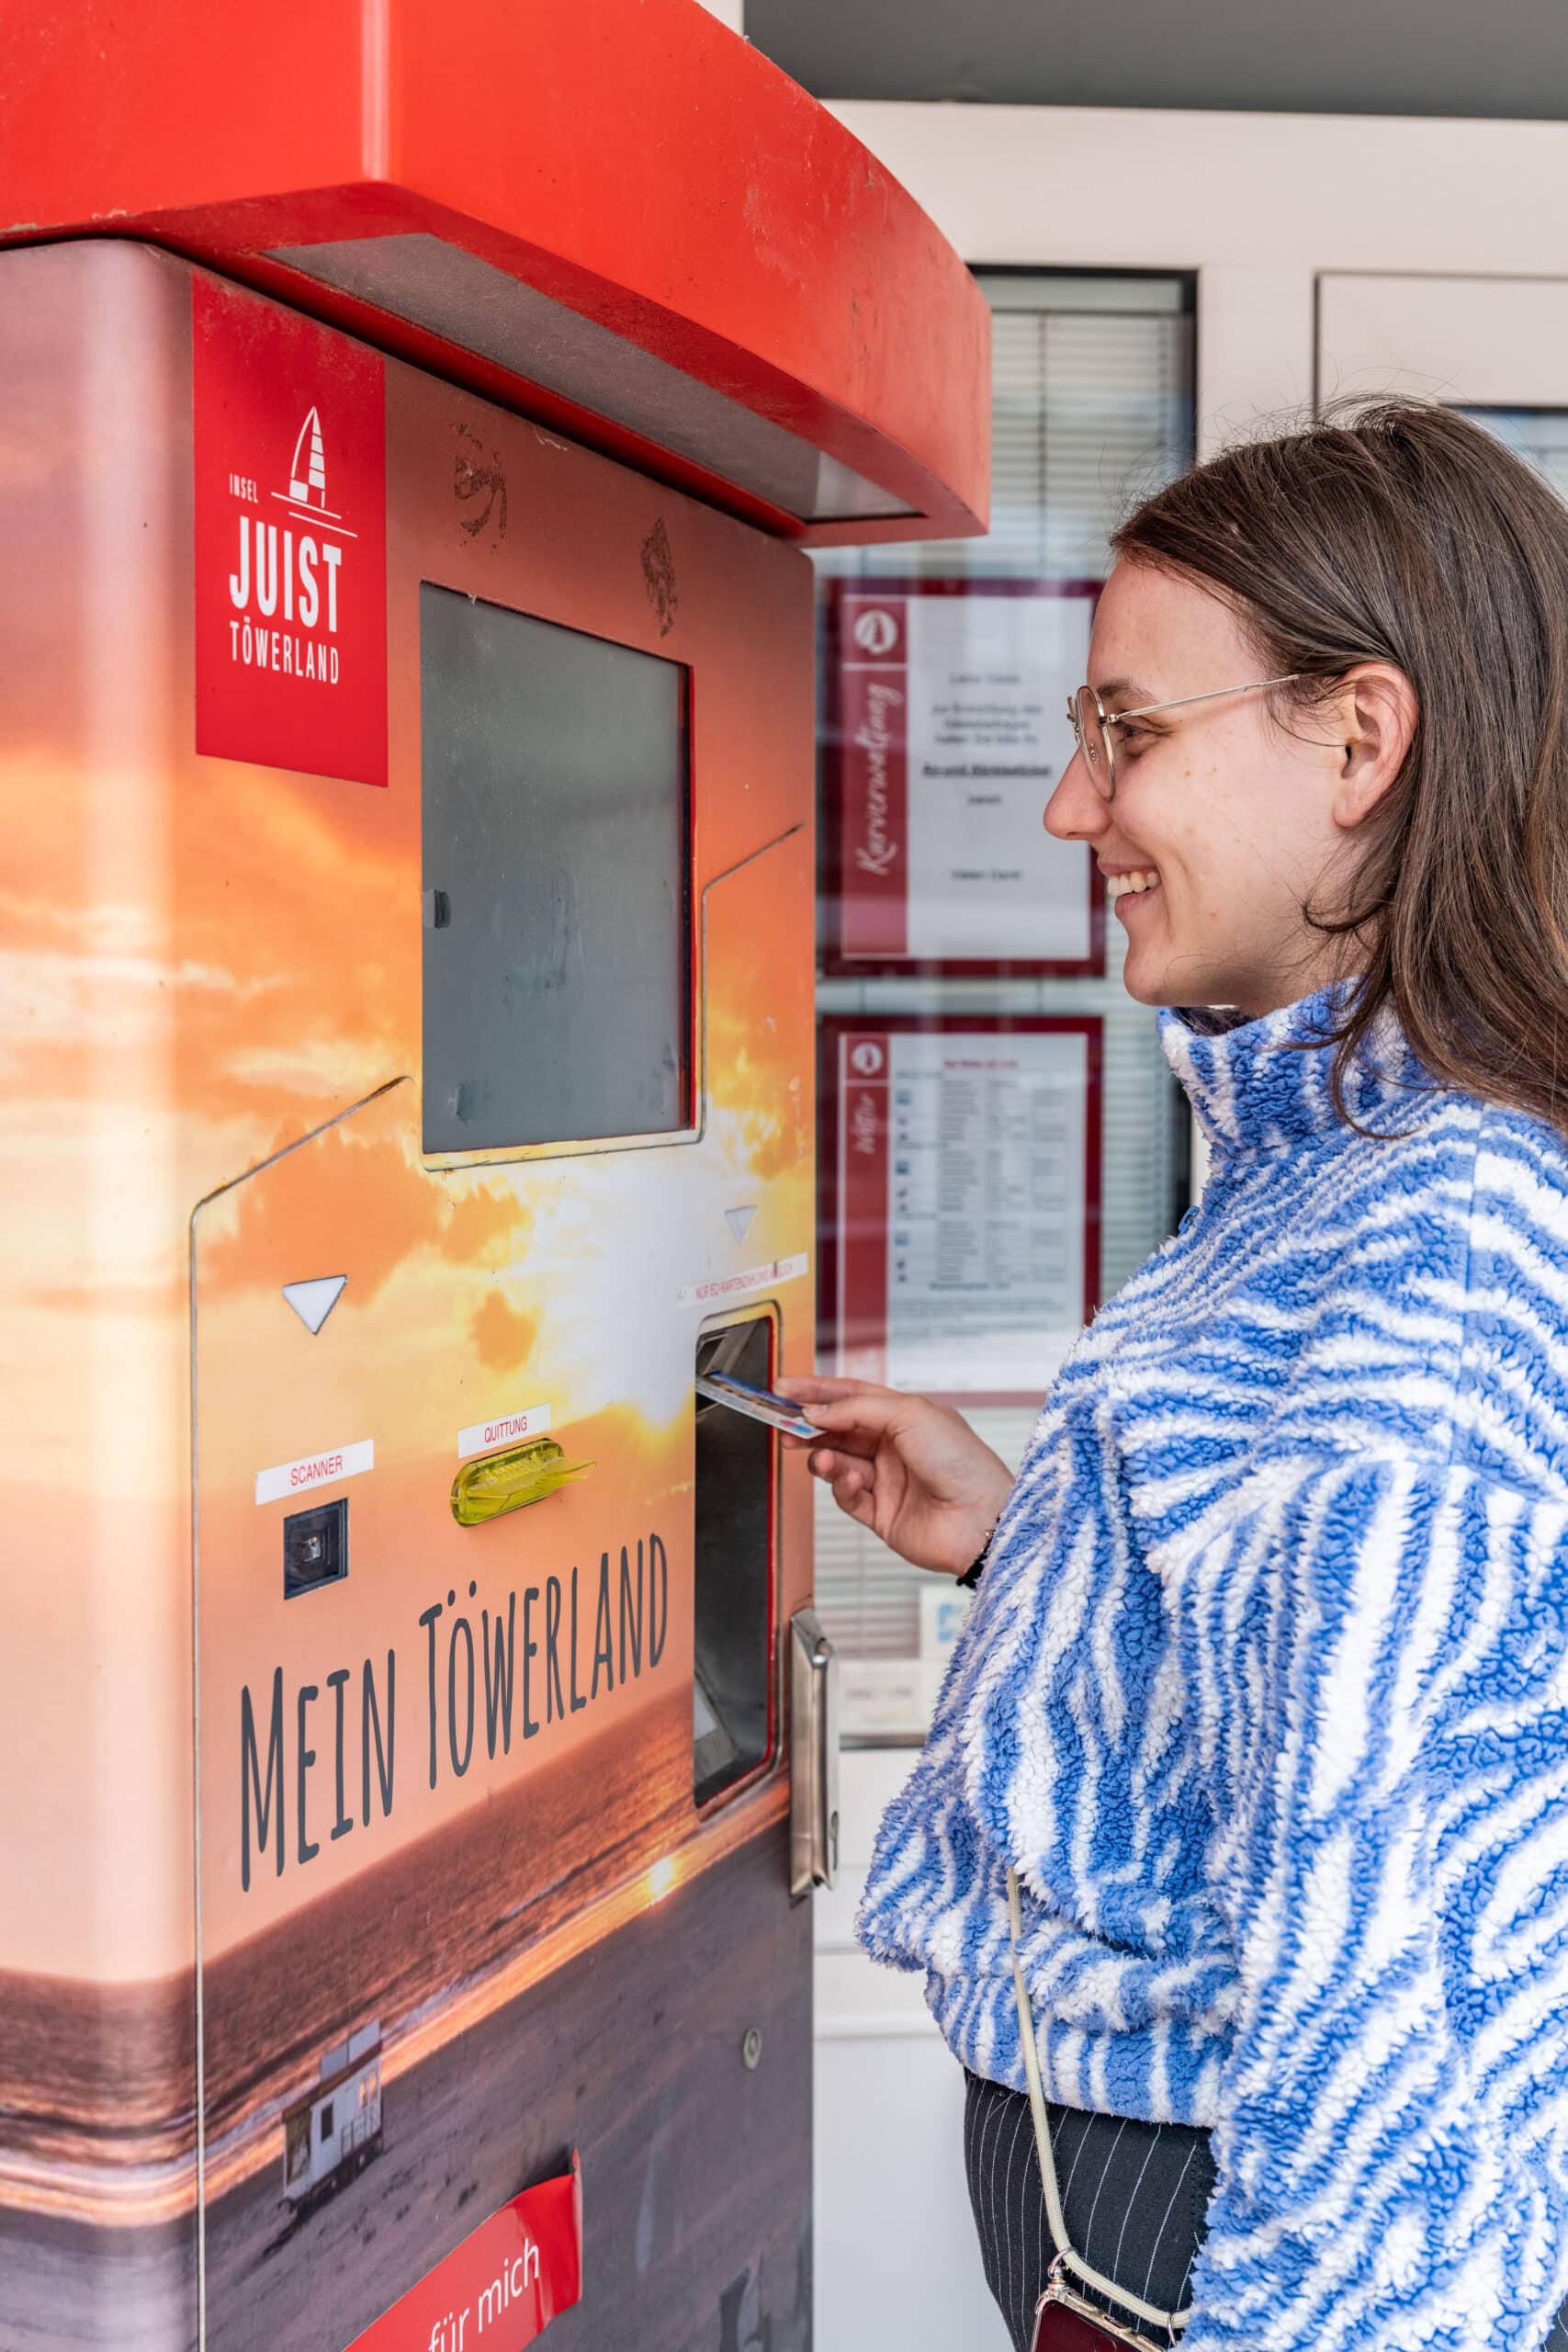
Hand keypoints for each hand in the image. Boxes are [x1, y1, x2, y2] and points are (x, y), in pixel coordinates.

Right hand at [775, 1375, 1013, 1577]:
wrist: (980, 1518)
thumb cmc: (961, 1461)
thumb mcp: (910, 1414)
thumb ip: (857, 1408)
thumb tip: (817, 1412)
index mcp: (906, 1416)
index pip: (851, 1396)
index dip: (817, 1391)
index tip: (784, 1389)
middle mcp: (895, 1446)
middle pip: (839, 1429)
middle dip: (809, 1426)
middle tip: (782, 1424)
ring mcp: (888, 1480)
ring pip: (839, 1462)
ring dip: (824, 1458)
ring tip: (817, 1458)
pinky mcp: (882, 1513)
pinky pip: (848, 1496)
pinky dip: (842, 1486)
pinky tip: (850, 1481)